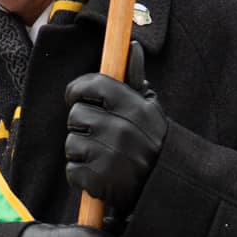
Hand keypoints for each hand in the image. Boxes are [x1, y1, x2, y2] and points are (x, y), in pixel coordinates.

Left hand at [64, 43, 167, 214]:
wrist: (165, 188)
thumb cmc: (153, 144)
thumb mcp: (151, 110)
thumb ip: (137, 79)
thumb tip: (133, 47)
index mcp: (136, 108)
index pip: (93, 85)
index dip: (78, 89)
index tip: (77, 97)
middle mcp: (123, 130)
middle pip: (76, 114)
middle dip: (81, 125)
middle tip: (97, 134)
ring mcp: (110, 156)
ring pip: (71, 142)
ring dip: (81, 151)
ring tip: (102, 156)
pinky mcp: (99, 180)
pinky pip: (71, 169)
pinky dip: (80, 174)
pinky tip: (99, 174)